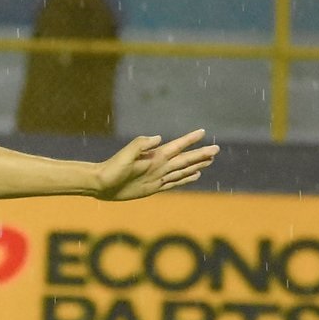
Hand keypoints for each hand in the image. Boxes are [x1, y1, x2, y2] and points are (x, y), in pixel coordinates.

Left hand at [95, 130, 219, 200]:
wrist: (101, 184)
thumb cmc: (111, 168)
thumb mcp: (125, 155)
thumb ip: (140, 145)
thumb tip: (159, 138)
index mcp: (155, 156)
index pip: (177, 146)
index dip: (190, 140)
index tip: (203, 132)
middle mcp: (159, 165)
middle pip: (185, 159)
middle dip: (201, 154)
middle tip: (217, 149)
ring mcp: (158, 176)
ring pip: (183, 170)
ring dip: (197, 165)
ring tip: (210, 160)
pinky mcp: (154, 187)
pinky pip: (174, 183)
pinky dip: (186, 179)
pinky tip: (195, 176)